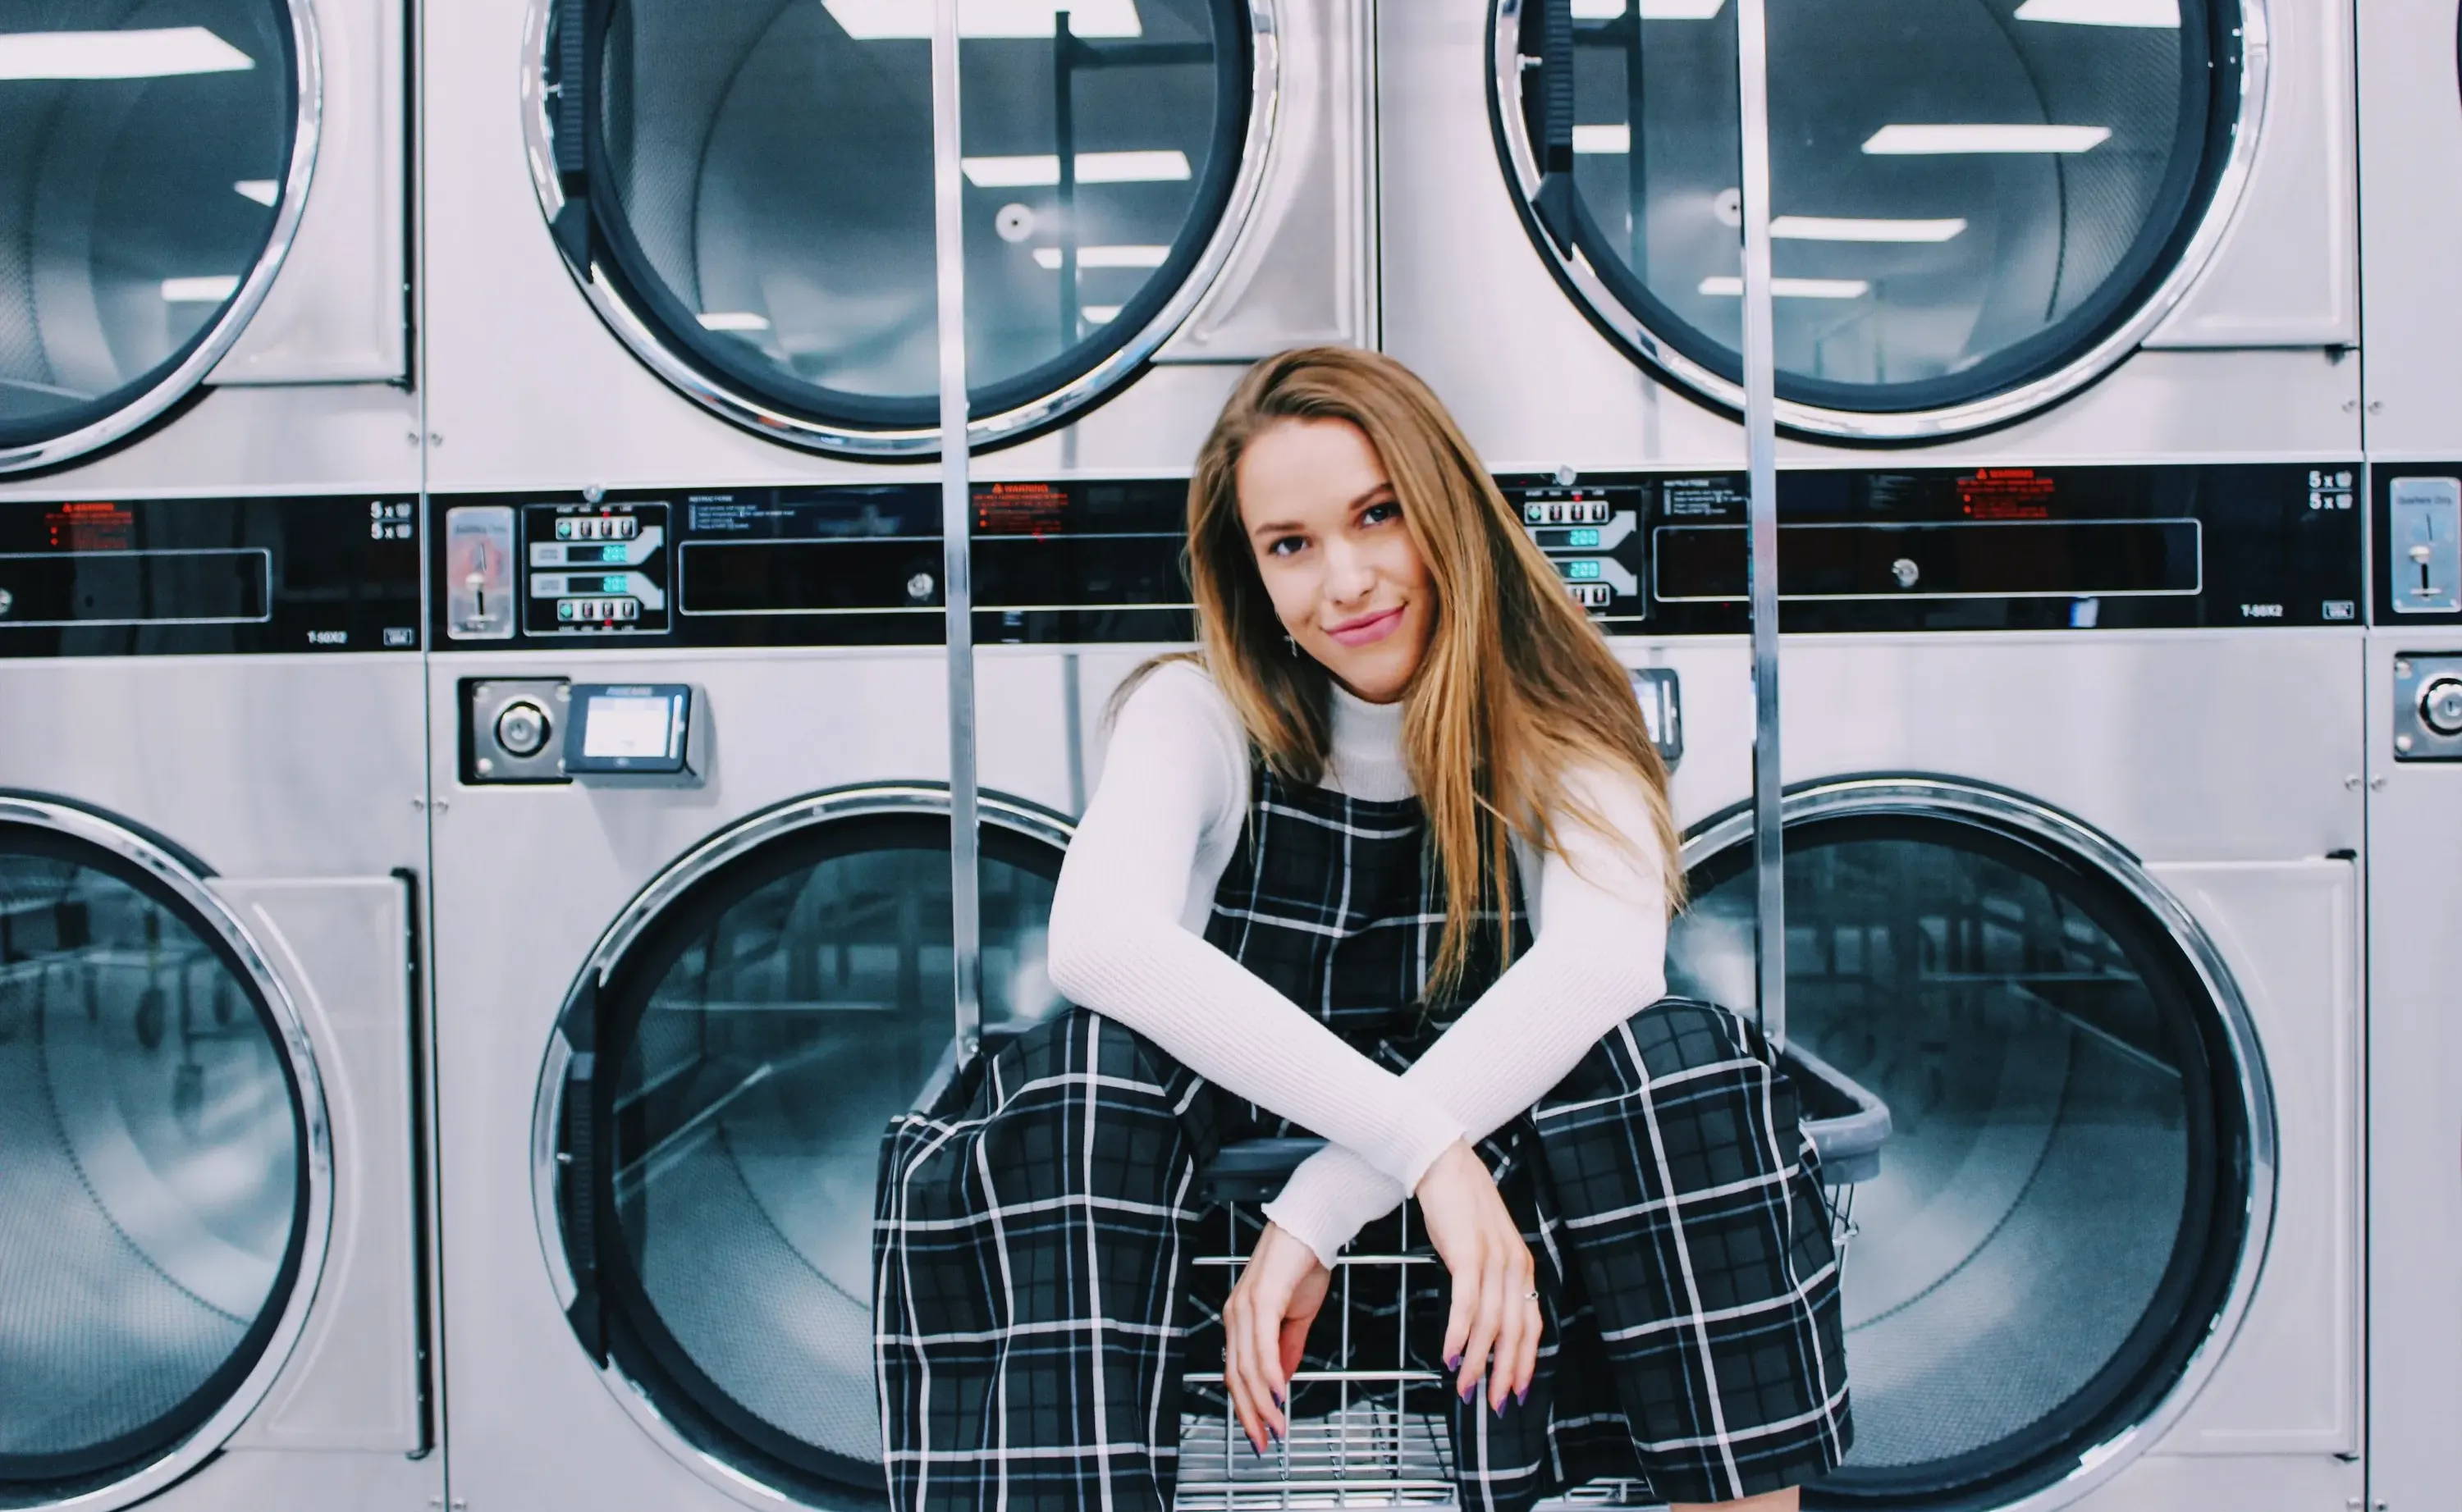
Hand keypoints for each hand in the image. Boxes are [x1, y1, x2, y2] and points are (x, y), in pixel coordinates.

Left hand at [1221, 1221, 1330, 1453]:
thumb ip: (1287, 1348)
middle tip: (1265, 1442)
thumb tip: (1282, 1380)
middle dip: (1250, 1414)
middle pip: (1235, 1376)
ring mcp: (1244, 1307)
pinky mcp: (1261, 1299)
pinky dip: (1269, 1374)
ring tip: (1276, 1426)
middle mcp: (1235, 1315)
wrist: (1313, 1225)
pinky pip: (1261, 1346)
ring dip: (1262, 1402)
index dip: (1246, 1406)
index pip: (1235, 1372)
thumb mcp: (1297, 1316)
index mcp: (1241, 1320)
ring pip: (1245, 1367)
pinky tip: (1279, 1394)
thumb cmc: (1303, 1263)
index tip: (1260, 1433)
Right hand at [1412, 1139, 1539, 1413]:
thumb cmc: (1457, 1205)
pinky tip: (1450, 1355)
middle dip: (1504, 1373)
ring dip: (1477, 1361)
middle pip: (1515, 1331)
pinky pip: (1467, 1303)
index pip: (1532, 1324)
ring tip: (1465, 1387)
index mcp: (1521, 1266)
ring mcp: (1493, 1259)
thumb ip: (1489, 1277)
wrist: (1442, 1162)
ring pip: (1490, 1323)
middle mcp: (1514, 1265)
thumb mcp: (1481, 1244)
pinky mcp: (1468, 1253)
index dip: (1525, 1361)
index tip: (1516, 1390)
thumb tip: (1480, 1316)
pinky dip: (1459, 1333)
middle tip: (1493, 1404)